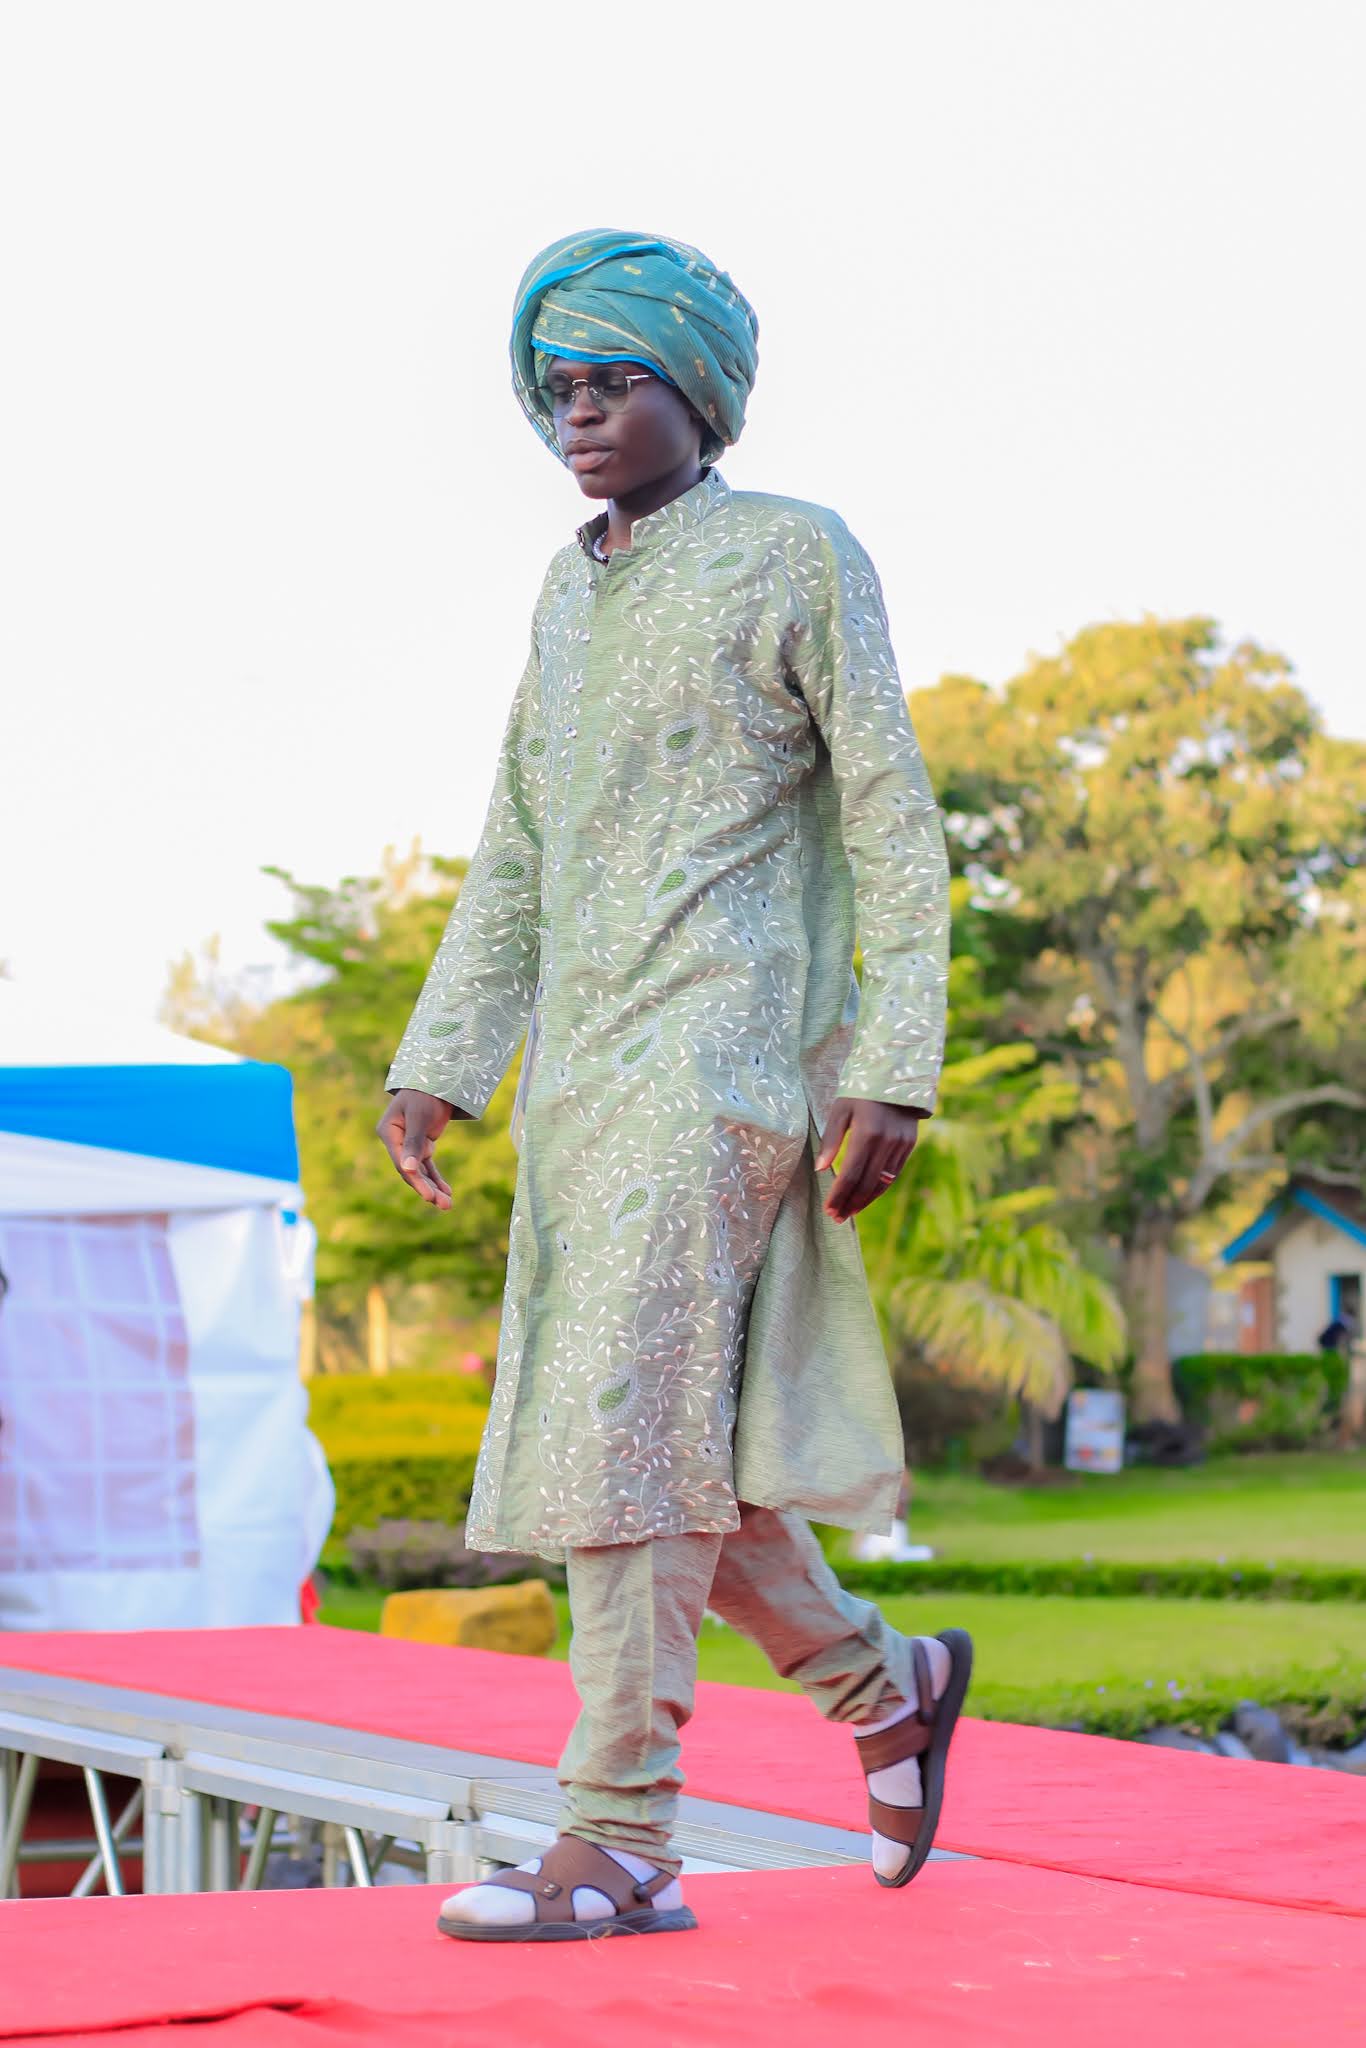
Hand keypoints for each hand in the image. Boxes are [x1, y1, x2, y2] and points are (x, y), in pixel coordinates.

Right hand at [377, 1089, 455, 1208]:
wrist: (437, 1079)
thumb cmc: (425, 1093)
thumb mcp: (419, 1117)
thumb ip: (414, 1142)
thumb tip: (409, 1170)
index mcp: (388, 1132)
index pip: (401, 1161)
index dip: (415, 1179)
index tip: (428, 1195)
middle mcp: (396, 1141)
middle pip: (410, 1171)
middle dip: (427, 1188)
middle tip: (443, 1205)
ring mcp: (408, 1145)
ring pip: (420, 1171)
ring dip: (433, 1187)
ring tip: (447, 1205)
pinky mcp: (421, 1145)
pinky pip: (428, 1166)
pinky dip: (437, 1179)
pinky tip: (447, 1192)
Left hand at [815, 1097, 925, 1222]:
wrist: (897, 1074)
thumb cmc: (861, 1090)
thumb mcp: (841, 1109)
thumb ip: (831, 1140)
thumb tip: (819, 1169)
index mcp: (867, 1133)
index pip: (851, 1174)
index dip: (839, 1195)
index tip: (828, 1209)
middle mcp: (886, 1142)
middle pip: (866, 1183)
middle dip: (850, 1203)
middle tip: (837, 1217)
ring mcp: (900, 1145)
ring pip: (882, 1182)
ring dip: (865, 1200)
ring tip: (849, 1212)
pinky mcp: (909, 1145)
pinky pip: (893, 1174)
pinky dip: (879, 1188)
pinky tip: (867, 1195)